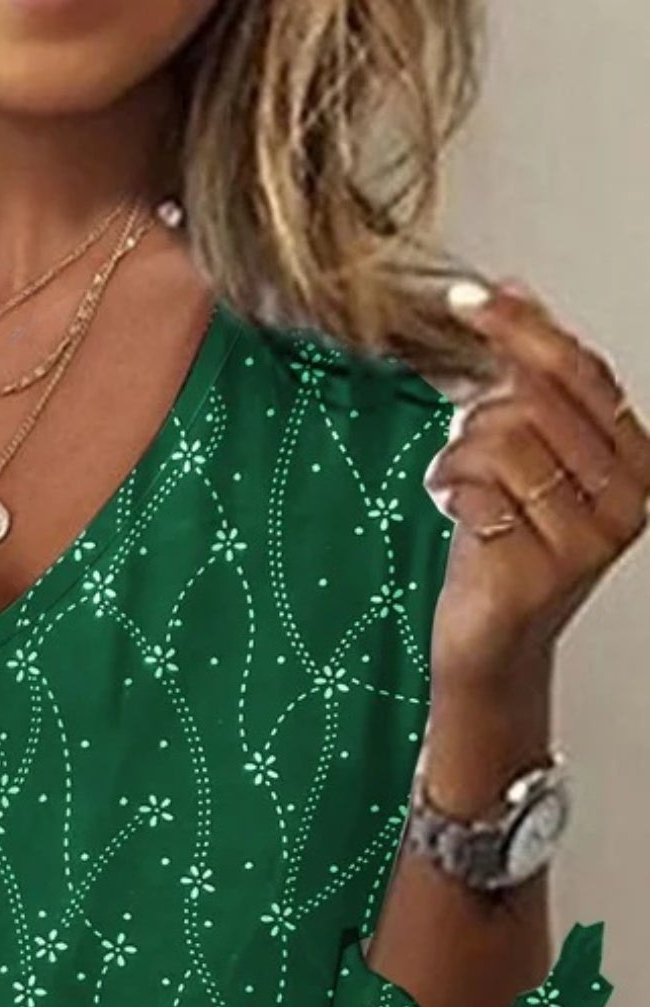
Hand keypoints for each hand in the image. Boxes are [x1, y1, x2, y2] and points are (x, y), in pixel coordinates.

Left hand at [422, 278, 649, 695]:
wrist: (491, 643)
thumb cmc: (505, 549)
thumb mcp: (523, 455)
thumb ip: (528, 380)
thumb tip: (513, 288)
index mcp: (636, 462)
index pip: (580, 371)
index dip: (520, 328)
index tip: (468, 298)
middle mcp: (627, 499)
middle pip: (537, 401)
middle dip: (480, 413)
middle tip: (462, 444)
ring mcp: (589, 539)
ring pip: (504, 440)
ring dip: (459, 454)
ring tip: (456, 482)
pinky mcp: (542, 570)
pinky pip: (480, 490)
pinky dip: (450, 487)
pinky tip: (452, 508)